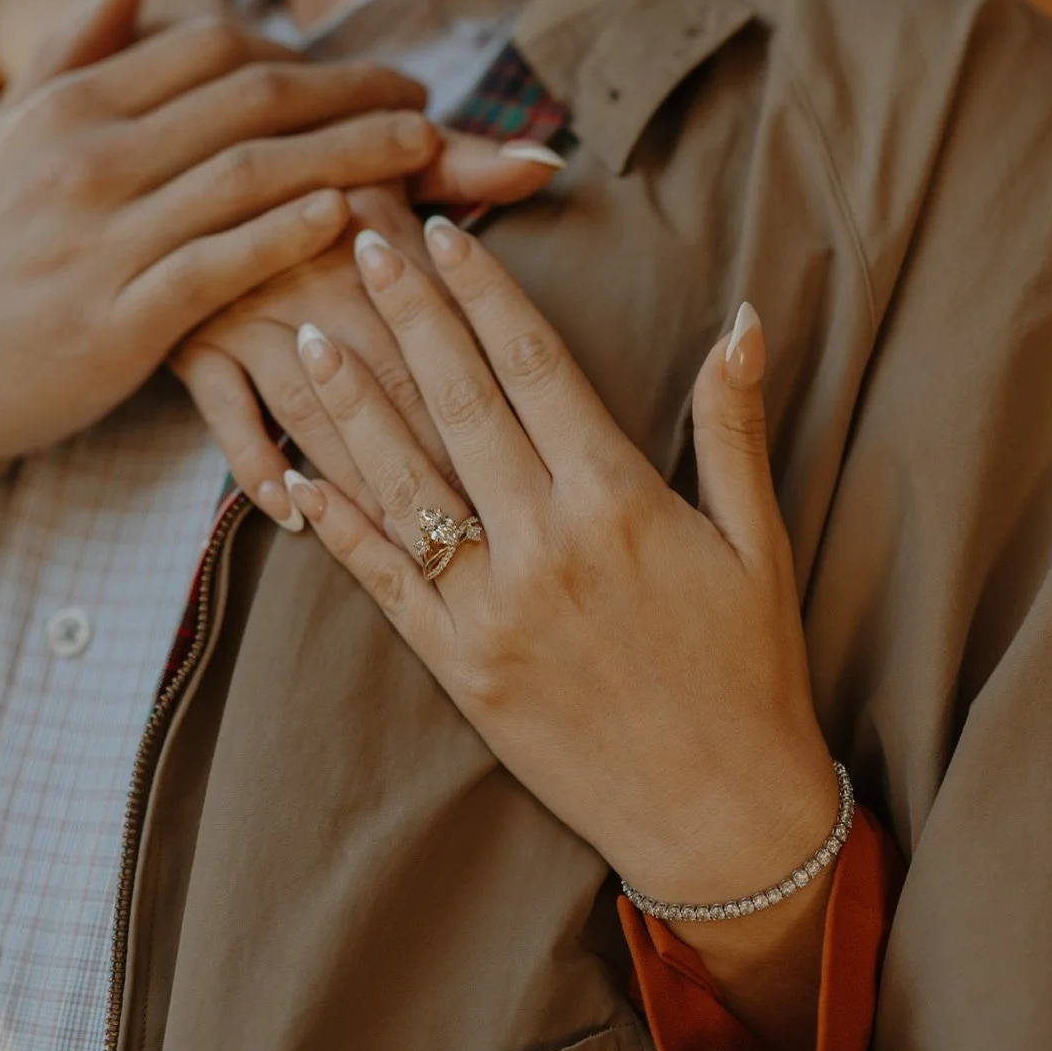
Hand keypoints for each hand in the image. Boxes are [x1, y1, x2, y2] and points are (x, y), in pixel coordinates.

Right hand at [0, 0, 451, 459]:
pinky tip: (347, 217)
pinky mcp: (118, 322)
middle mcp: (89, 161)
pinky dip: (287, 235)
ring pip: (250, 175)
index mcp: (68, 108)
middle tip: (426, 101)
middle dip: (352, 93)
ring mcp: (103, 239)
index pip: (209, 49)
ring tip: (423, 147)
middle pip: (250, 100)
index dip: (302, 54)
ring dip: (350, 153)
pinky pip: (220, 265)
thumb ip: (68, 58)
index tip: (363, 73)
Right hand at [173, 139, 563, 526]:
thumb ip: (472, 163)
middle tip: (493, 529)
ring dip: (360, 477)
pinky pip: (225, 415)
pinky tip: (290, 510)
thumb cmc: (312, 155)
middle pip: (391, 381)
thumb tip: (547, 160)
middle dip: (441, 459)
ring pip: (316, 410)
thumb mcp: (386, 148)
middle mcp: (314, 276)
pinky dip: (256, 463)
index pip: (447, 324)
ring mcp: (248, 311)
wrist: (177, 140)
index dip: (490, 389)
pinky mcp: (192, 341)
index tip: (538, 455)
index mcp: (374, 229)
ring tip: (411, 539)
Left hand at [273, 219, 840, 1050]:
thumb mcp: (757, 538)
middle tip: (362, 243)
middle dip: (407, 314)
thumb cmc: (752, 669)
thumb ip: (731, 423)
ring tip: (309, 332)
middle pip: (458, 400)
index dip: (484, 291)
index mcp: (619, 498)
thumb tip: (743, 315)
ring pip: (405, 480)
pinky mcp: (461, 669)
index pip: (533, 364)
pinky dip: (337, 528)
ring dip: (351, 402)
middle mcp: (546, 542)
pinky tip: (294, 477)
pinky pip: (385, 583)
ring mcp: (493, 608)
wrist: (724, 817)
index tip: (446, 232)